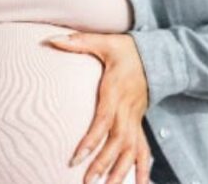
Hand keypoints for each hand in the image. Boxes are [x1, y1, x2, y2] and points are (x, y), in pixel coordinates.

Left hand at [46, 33, 150, 183]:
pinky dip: (141, 168)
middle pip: (116, 142)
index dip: (91, 141)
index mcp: (115, 92)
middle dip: (102, 164)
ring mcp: (135, 118)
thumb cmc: (126, 49)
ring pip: (130, 150)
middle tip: (87, 182)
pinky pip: (142, 148)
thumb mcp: (103, 41)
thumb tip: (50, 39)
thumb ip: (77, 42)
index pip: (102, 122)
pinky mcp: (139, 122)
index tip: (76, 158)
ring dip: (120, 171)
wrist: (157, 55)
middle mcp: (127, 109)